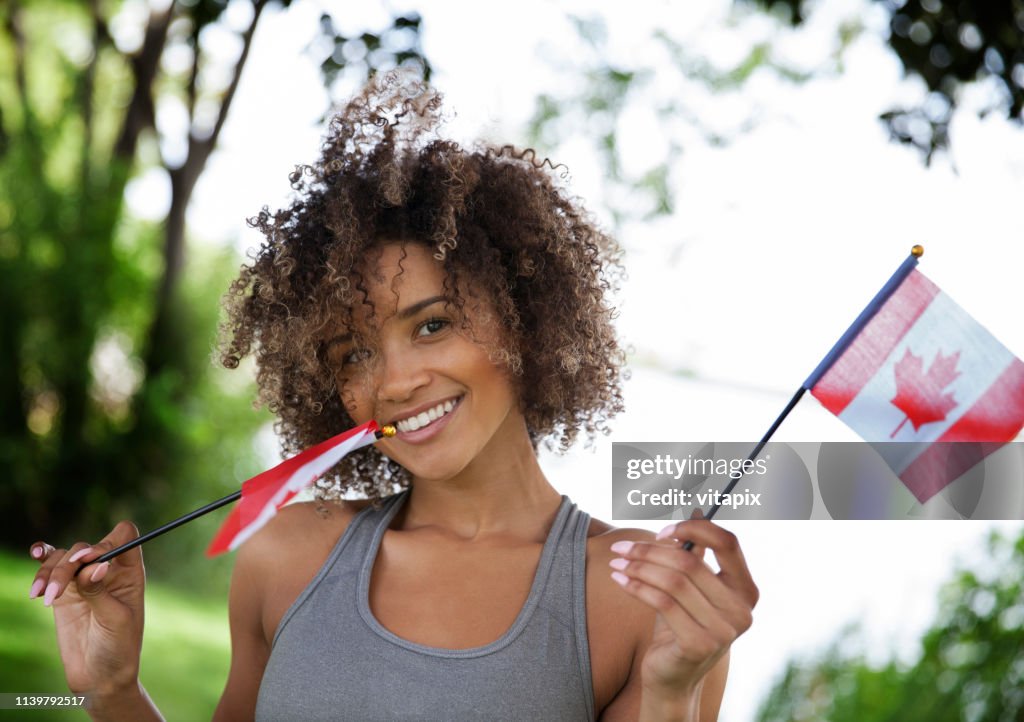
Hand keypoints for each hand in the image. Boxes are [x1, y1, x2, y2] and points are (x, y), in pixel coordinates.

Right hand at [28, 521, 146, 697]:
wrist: (99, 676)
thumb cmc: (118, 647)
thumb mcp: (115, 620)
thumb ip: (100, 592)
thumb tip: (93, 565)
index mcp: (130, 573)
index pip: (124, 538)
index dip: (107, 541)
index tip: (89, 559)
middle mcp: (107, 571)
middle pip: (85, 548)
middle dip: (69, 565)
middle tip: (57, 590)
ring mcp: (83, 580)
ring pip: (64, 558)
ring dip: (50, 572)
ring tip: (44, 597)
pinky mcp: (63, 593)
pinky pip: (50, 568)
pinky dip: (42, 561)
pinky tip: (36, 553)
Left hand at [609, 515, 757, 697]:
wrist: (672, 678)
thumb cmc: (680, 625)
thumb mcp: (690, 587)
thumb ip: (697, 553)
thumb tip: (698, 509)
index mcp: (746, 590)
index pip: (728, 543)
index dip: (695, 529)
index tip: (663, 531)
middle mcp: (742, 610)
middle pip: (691, 562)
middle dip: (650, 550)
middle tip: (622, 546)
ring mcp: (723, 630)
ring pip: (673, 581)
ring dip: (639, 566)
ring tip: (617, 562)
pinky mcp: (699, 644)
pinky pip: (662, 603)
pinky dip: (636, 586)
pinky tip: (619, 579)